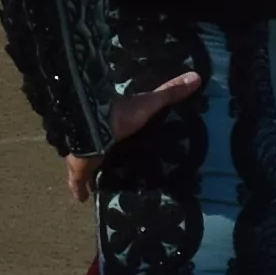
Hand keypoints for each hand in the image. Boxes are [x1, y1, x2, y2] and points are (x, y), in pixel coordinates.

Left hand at [62, 69, 200, 195]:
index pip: (112, 127)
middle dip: (102, 154)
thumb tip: (197, 76)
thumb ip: (169, 92)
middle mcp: (94, 138)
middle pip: (98, 147)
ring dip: (91, 171)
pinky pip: (78, 183)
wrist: (93, 128)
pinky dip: (81, 190)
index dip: (115, 132)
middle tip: (113, 163)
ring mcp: (82, 156)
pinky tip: (84, 199)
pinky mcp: (78, 172)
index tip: (122, 137)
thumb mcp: (148, 103)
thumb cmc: (119, 115)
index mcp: (108, 122)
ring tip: (101, 181)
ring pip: (86, 164)